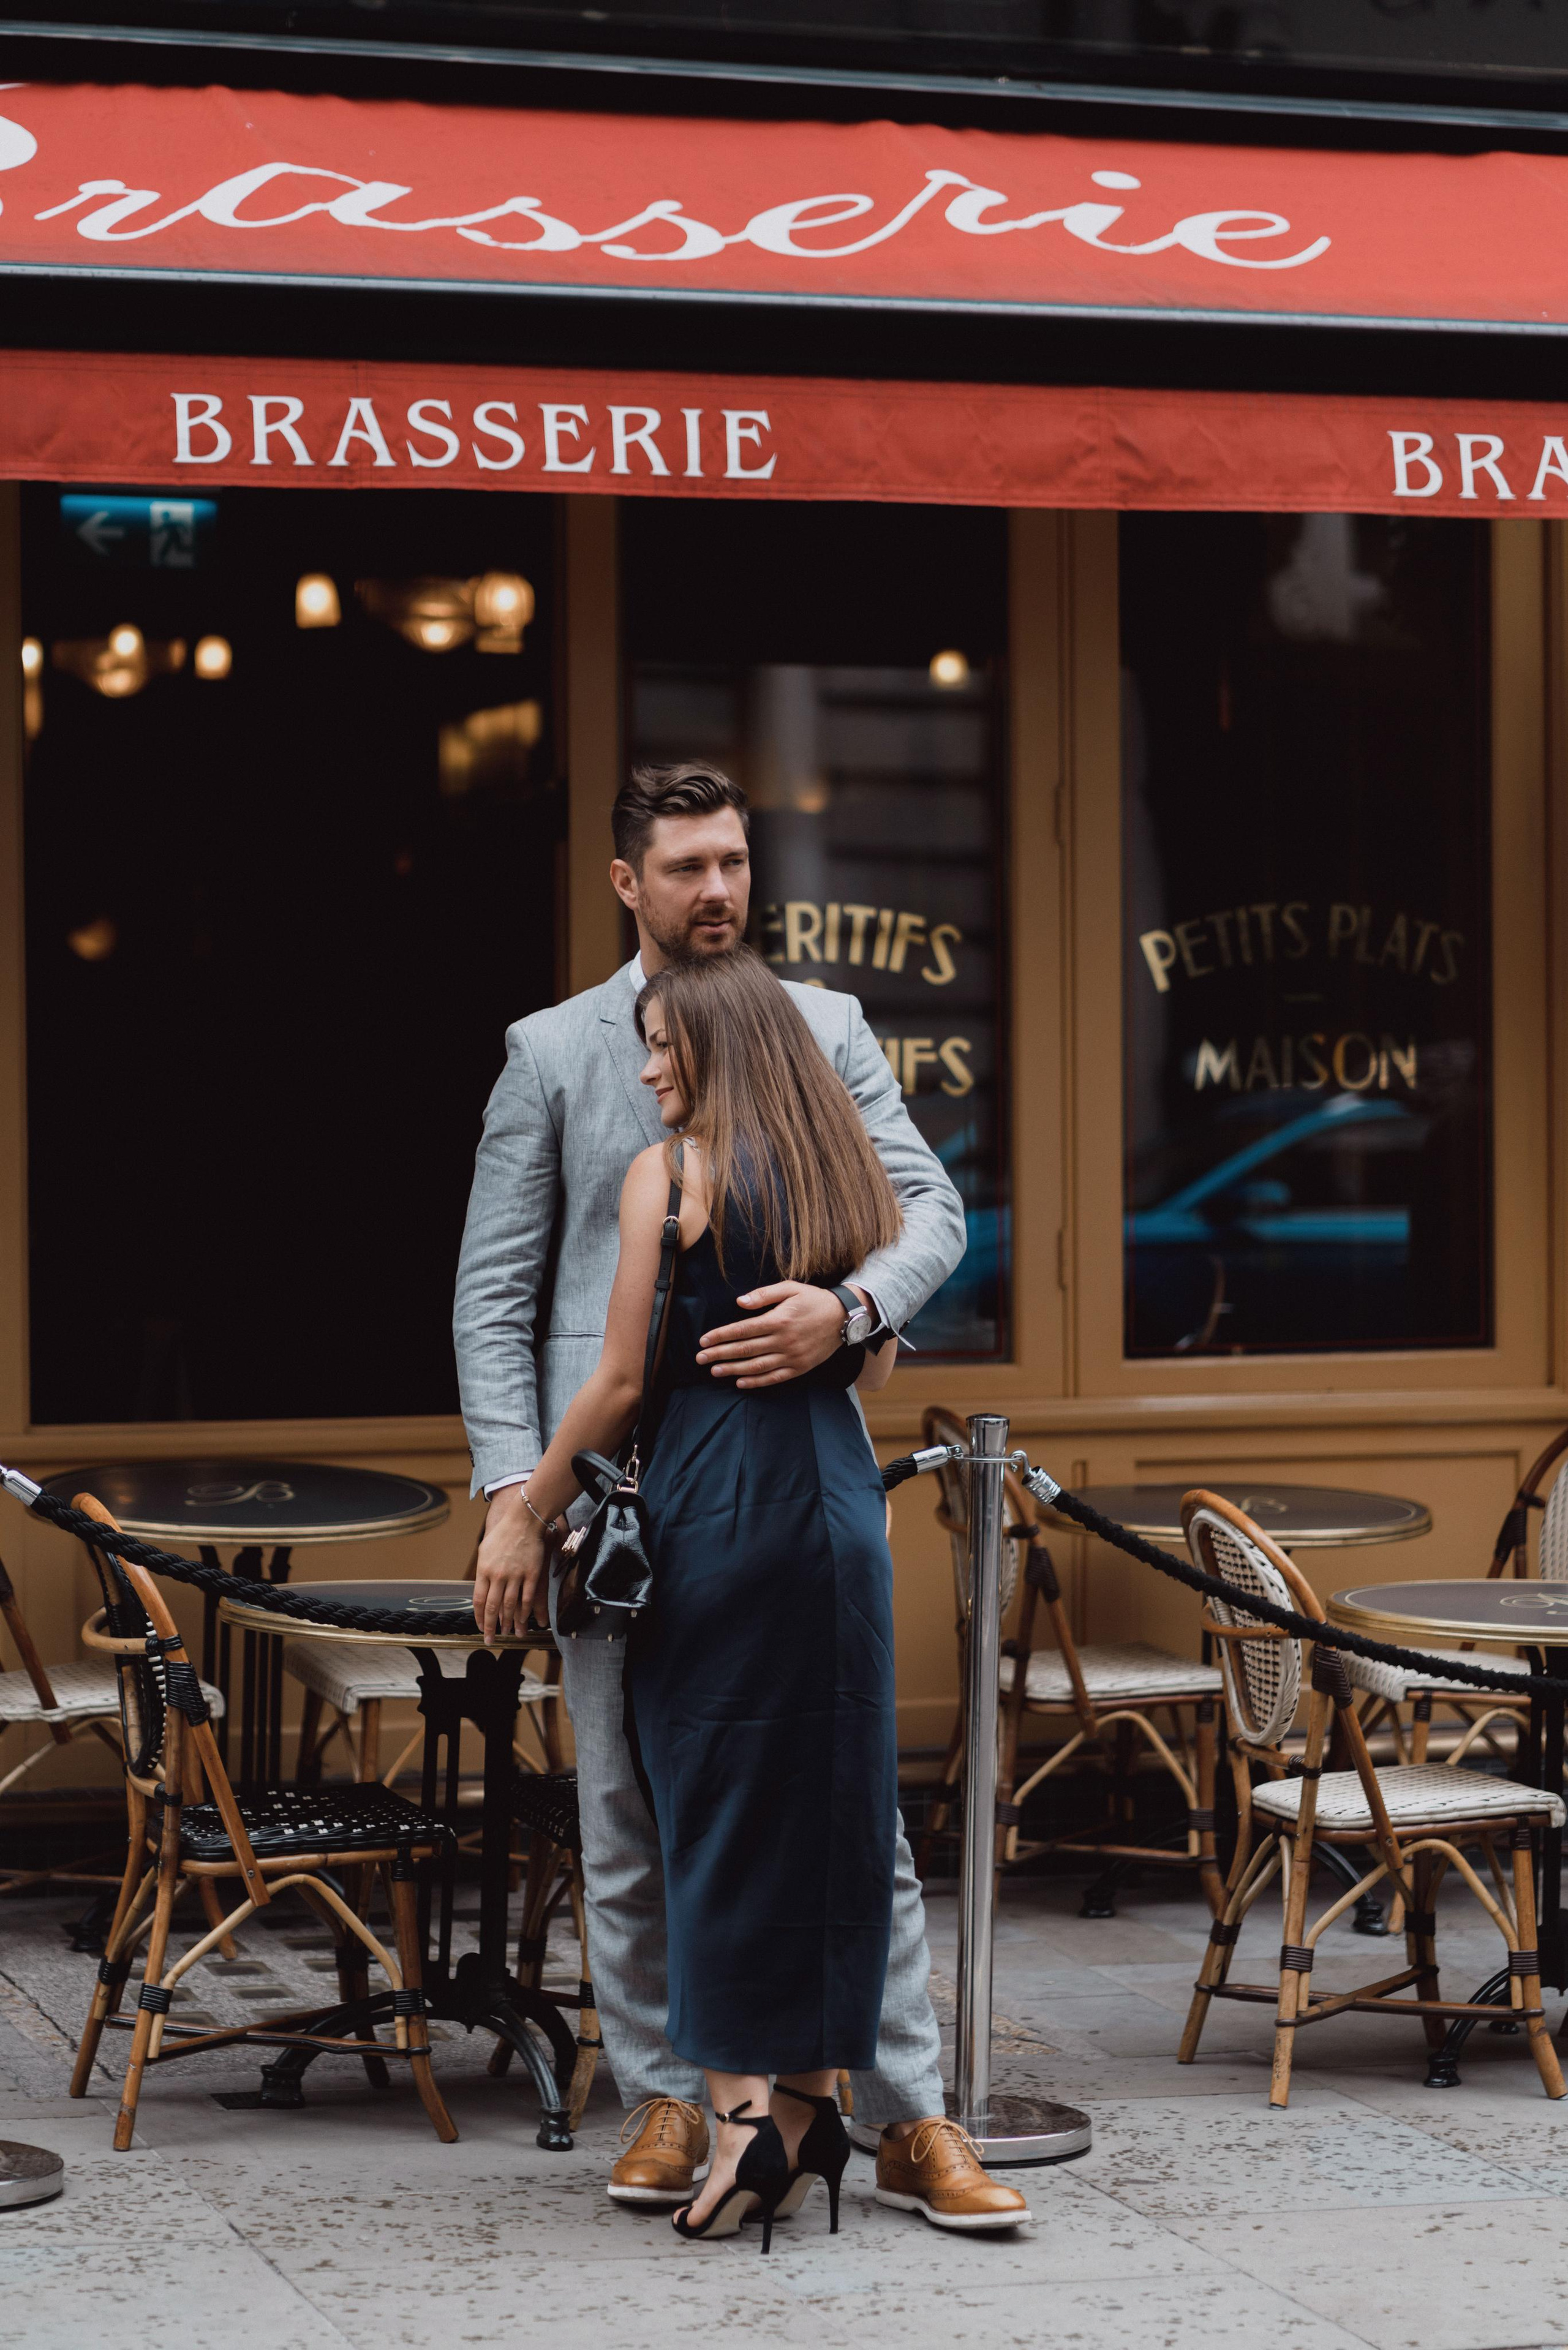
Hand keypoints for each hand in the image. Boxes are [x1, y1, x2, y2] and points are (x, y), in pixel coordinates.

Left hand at [472, 1487, 551, 1643]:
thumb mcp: (484, 1551)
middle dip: (491, 1627)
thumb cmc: (502, 1535)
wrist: (523, 1521)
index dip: (479, 1617)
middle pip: (492, 1607)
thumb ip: (482, 1572)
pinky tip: (525, 1621)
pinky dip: (526, 1611)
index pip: (478, 1600)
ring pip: (510, 1605)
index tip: (481, 1629)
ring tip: (508, 1634)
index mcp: (483, 1570)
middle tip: (490, 1640)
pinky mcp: (532, 1574)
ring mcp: (515, 1575)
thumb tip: (479, 1589)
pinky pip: (528, 1598)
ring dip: (509, 1622)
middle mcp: (498, 1575)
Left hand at [697, 1280, 853, 1389]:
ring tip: (715, 1371)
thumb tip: (740, 1303)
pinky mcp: (799, 1367)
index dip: (721, 1336)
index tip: (704, 1341)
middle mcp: (783, 1341)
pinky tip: (740, 1382)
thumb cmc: (814, 1300)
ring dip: (733, 1370)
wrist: (843, 1317)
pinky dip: (756, 1382)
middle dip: (720, 1354)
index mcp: (778, 1320)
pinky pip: (774, 1378)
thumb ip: (764, 1294)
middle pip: (745, 1350)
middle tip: (700, 1359)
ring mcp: (792, 1357)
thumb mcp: (791, 1288)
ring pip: (756, 1367)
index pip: (742, 1330)